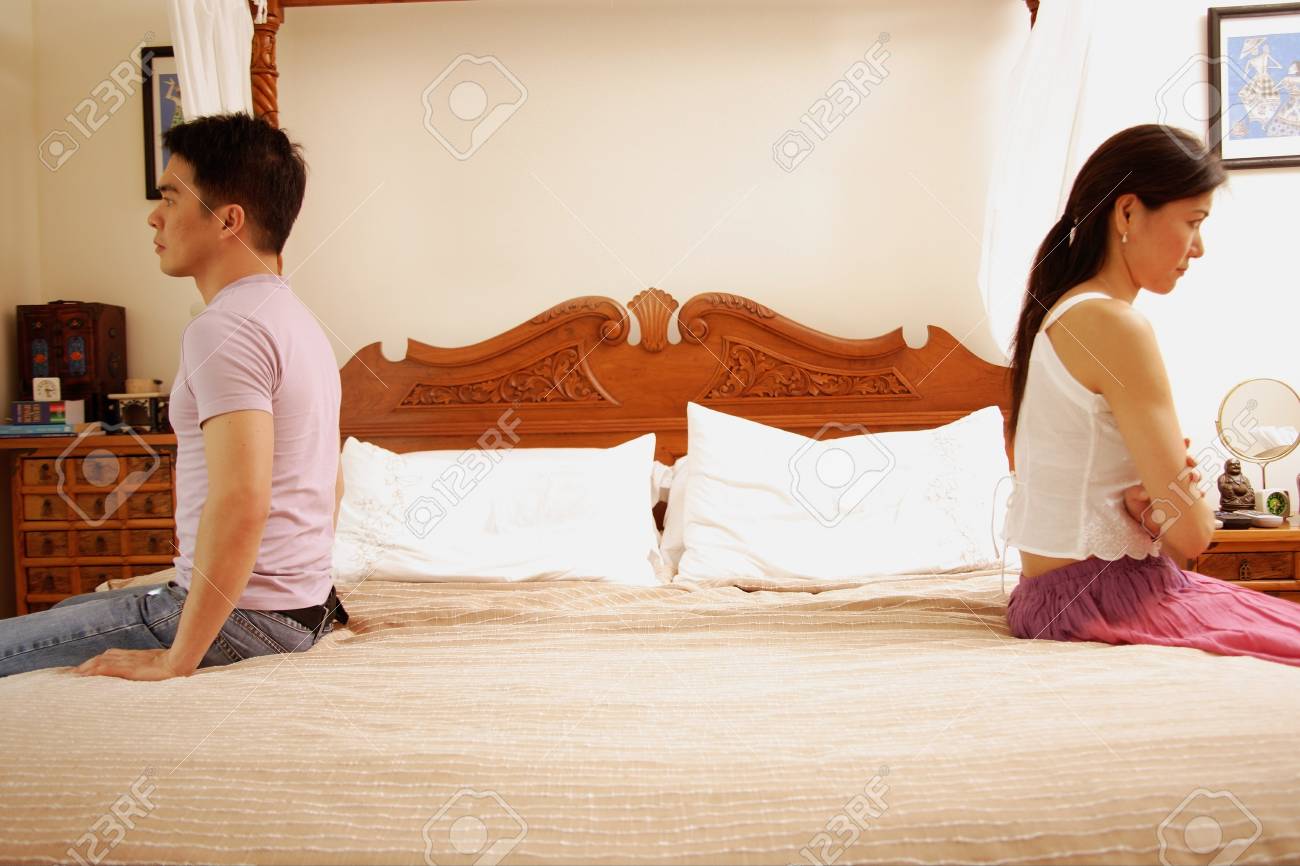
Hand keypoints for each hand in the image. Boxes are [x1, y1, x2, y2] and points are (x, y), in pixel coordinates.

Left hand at [73, 648, 193, 680]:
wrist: (180, 663)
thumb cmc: (175, 667)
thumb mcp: (161, 666)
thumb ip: (152, 667)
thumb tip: (150, 675)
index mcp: (136, 657)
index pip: (111, 656)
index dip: (97, 661)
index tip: (85, 669)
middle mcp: (128, 658)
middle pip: (102, 658)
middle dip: (87, 665)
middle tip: (73, 674)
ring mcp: (128, 663)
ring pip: (100, 662)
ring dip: (86, 668)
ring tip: (74, 676)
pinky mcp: (128, 669)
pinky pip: (106, 669)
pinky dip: (93, 671)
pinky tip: (84, 676)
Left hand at [1123, 438, 1202, 533]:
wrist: (1147, 526)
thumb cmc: (1139, 509)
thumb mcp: (1132, 499)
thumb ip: (1135, 494)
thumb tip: (1144, 491)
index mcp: (1160, 474)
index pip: (1171, 457)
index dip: (1181, 447)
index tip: (1186, 441)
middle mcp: (1172, 479)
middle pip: (1186, 465)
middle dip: (1191, 461)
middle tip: (1190, 462)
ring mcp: (1182, 489)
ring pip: (1194, 477)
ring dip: (1196, 475)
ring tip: (1193, 478)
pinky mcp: (1188, 502)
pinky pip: (1198, 495)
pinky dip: (1200, 493)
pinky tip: (1198, 493)